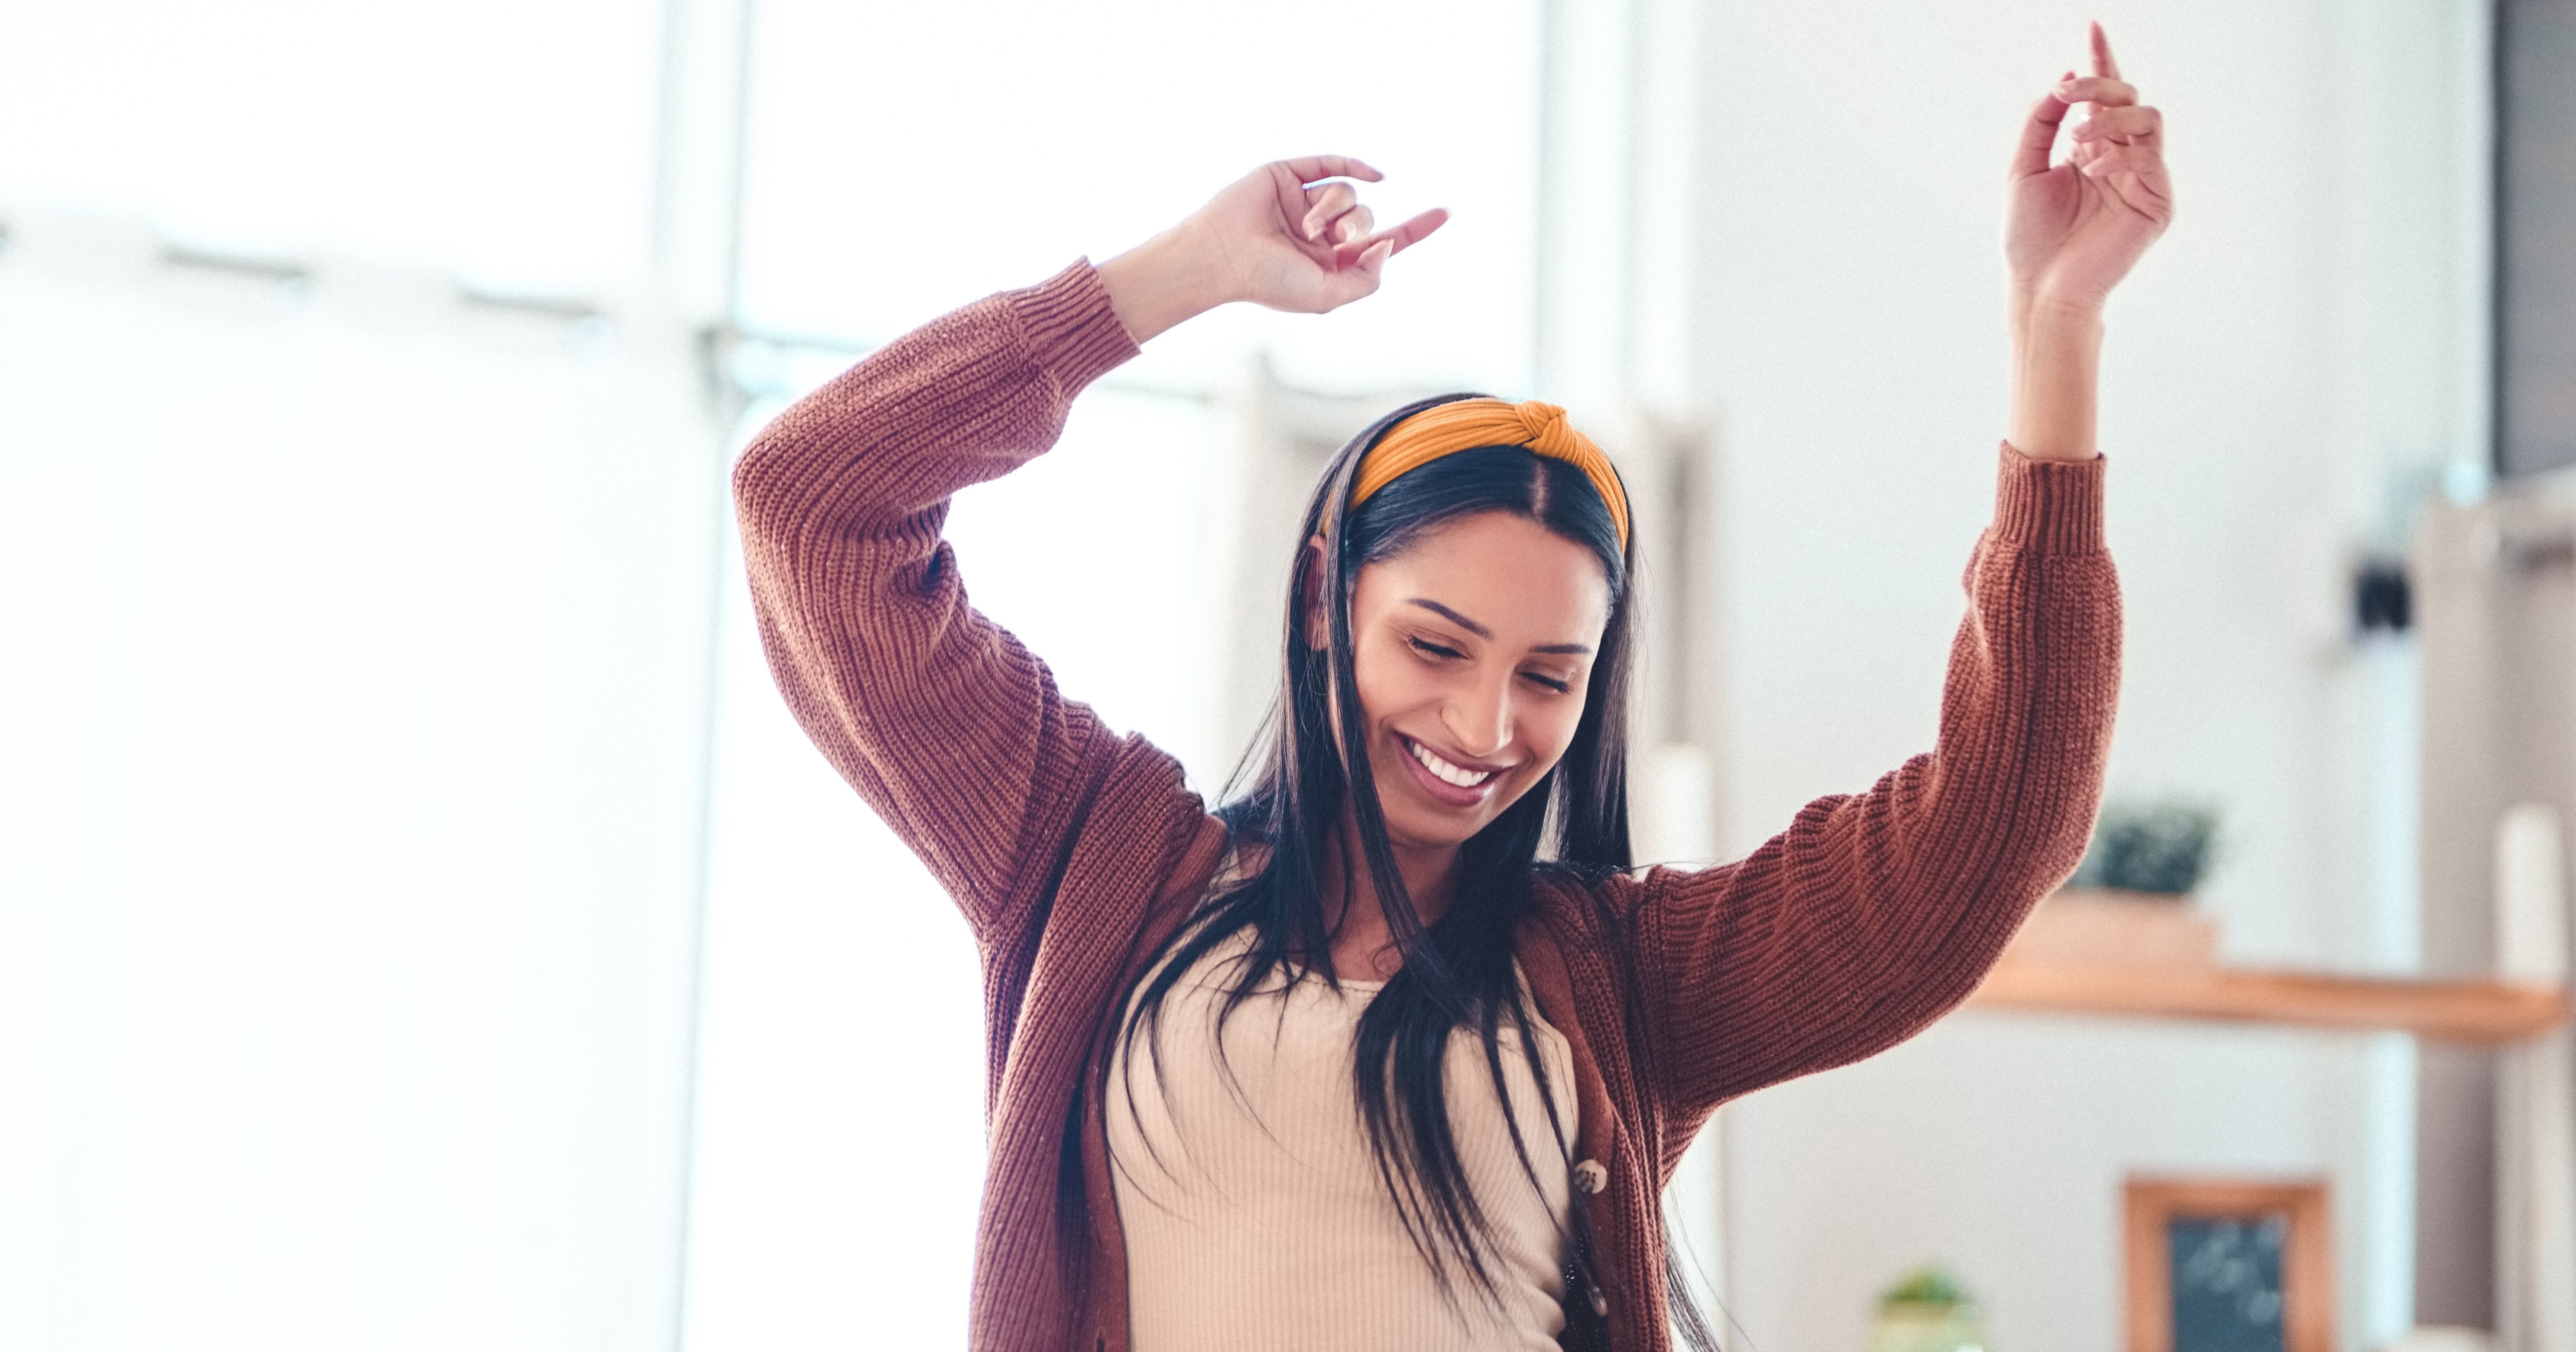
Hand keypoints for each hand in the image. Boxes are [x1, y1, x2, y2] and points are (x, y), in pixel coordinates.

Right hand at [1096, 156, 1447, 342]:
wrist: (1223, 257)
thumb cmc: (1269, 282)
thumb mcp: (1328, 295)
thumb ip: (1365, 279)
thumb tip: (1387, 244)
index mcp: (1331, 261)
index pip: (1383, 241)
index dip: (1415, 229)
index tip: (1446, 212)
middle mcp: (1321, 231)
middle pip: (1366, 219)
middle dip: (1357, 228)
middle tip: (1333, 240)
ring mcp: (1305, 201)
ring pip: (1347, 194)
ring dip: (1334, 210)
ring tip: (1303, 227)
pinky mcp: (1290, 175)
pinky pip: (1333, 164)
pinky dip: (1355, 165)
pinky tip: (1375, 175)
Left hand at [2005, 23, 2172, 319]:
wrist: (2040, 286)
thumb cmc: (2030, 236)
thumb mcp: (2023, 167)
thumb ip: (2041, 121)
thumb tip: (2065, 78)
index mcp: (2091, 148)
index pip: (2104, 96)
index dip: (2101, 60)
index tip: (2092, 26)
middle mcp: (2121, 158)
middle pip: (2129, 97)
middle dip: (2100, 87)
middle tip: (2069, 94)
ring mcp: (2143, 179)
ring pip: (2148, 118)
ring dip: (2109, 119)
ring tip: (2077, 142)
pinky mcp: (2157, 202)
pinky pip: (2150, 157)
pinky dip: (2119, 155)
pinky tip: (2092, 171)